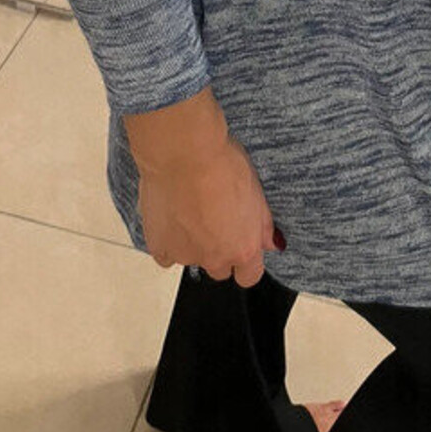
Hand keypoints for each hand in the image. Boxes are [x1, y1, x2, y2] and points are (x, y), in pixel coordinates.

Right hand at [136, 129, 283, 286]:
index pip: (250, 276)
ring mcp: (186, 255)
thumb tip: (269, 242)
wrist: (184, 155)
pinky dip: (169, 241)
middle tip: (214, 219)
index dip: (246, 262)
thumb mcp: (256, 190)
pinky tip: (173, 217)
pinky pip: (166, 255)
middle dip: (219, 250)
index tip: (241, 244)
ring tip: (191, 210)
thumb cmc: (222, 165)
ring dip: (193, 243)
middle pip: (219, 269)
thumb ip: (263, 224)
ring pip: (191, 260)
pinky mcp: (160, 248)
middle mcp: (215, 258)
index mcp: (244, 247)